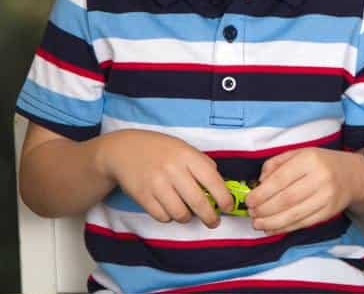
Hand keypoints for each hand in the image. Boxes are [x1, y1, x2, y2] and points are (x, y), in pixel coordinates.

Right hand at [98, 130, 230, 227]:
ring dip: (188, 218)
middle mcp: (173, 170)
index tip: (229, 207)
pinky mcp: (143, 197)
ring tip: (189, 214)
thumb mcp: (185, 149)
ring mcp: (156, 184)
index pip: (212, 180)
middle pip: (198, 202)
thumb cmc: (162, 150)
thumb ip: (203, 165)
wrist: (125, 150)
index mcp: (188, 156)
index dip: (224, 197)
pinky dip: (170, 217)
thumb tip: (221, 186)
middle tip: (214, 222)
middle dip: (210, 216)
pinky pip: (162, 217)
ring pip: (180, 213)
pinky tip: (171, 209)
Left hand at [246, 148, 361, 233]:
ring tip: (257, 224)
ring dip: (271, 222)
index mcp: (310, 159)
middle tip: (251, 213)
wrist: (354, 175)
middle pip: (286, 199)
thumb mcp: (299, 153)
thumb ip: (276, 163)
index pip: (281, 179)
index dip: (262, 193)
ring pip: (294, 214)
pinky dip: (285, 228)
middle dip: (264, 209)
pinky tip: (272, 228)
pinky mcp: (329, 212)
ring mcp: (326, 197)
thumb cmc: (321, 162)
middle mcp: (320, 178)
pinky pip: (303, 223)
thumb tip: (259, 183)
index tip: (249, 200)